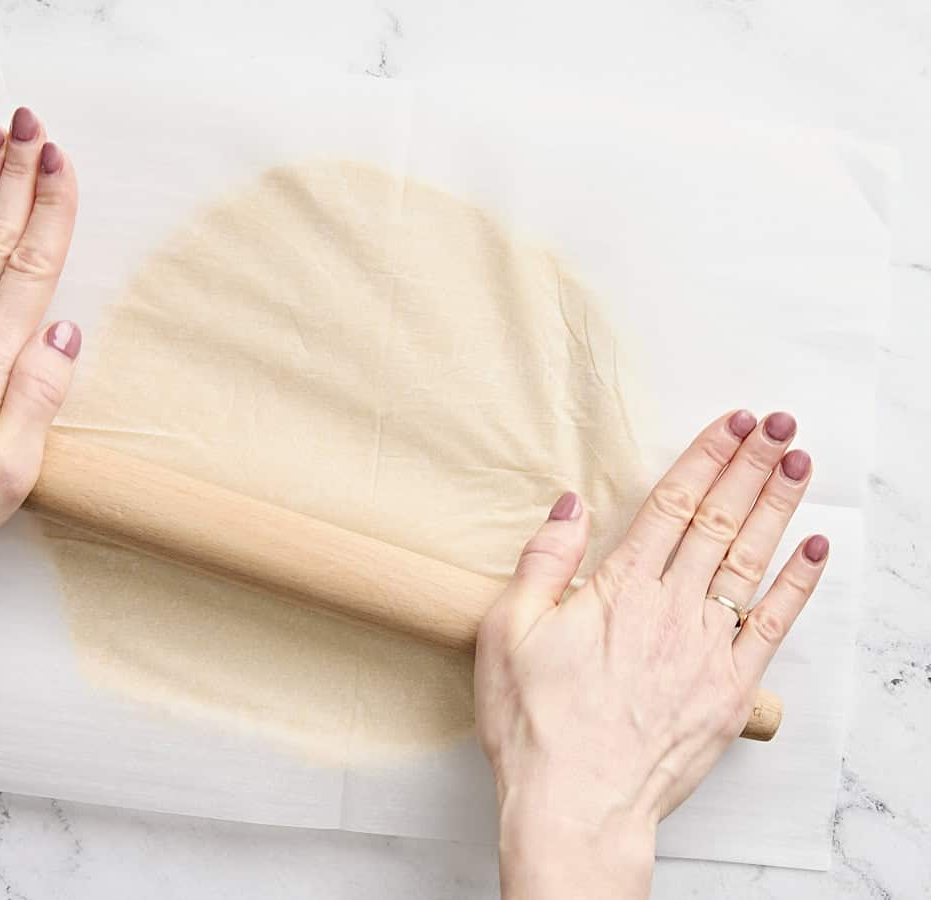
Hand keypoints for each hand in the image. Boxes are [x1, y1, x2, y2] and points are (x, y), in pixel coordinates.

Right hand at [475, 410, 827, 898]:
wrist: (576, 805)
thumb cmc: (535, 724)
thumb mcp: (508, 631)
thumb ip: (544, 561)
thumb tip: (570, 505)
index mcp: (619, 589)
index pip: (673, 505)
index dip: (707, 457)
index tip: (734, 423)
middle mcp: (671, 608)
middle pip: (720, 522)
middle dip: (752, 466)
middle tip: (779, 424)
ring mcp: (707, 648)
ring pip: (750, 562)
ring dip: (777, 508)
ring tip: (800, 463)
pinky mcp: (730, 691)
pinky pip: (773, 627)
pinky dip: (797, 587)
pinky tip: (815, 551)